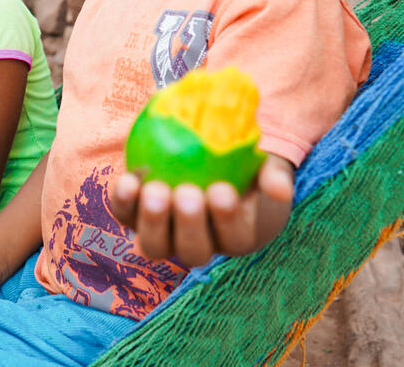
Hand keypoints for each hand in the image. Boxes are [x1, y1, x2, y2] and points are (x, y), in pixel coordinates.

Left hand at [109, 155, 294, 267]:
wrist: (209, 151)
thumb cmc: (245, 163)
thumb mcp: (267, 166)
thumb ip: (274, 176)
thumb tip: (280, 188)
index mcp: (237, 236)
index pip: (235, 238)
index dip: (227, 220)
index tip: (223, 191)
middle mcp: (200, 244)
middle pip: (193, 251)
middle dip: (189, 225)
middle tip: (188, 193)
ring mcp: (165, 234)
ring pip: (154, 245)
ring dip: (152, 221)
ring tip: (155, 190)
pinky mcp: (136, 216)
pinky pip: (126, 216)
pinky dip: (123, 201)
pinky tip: (128, 179)